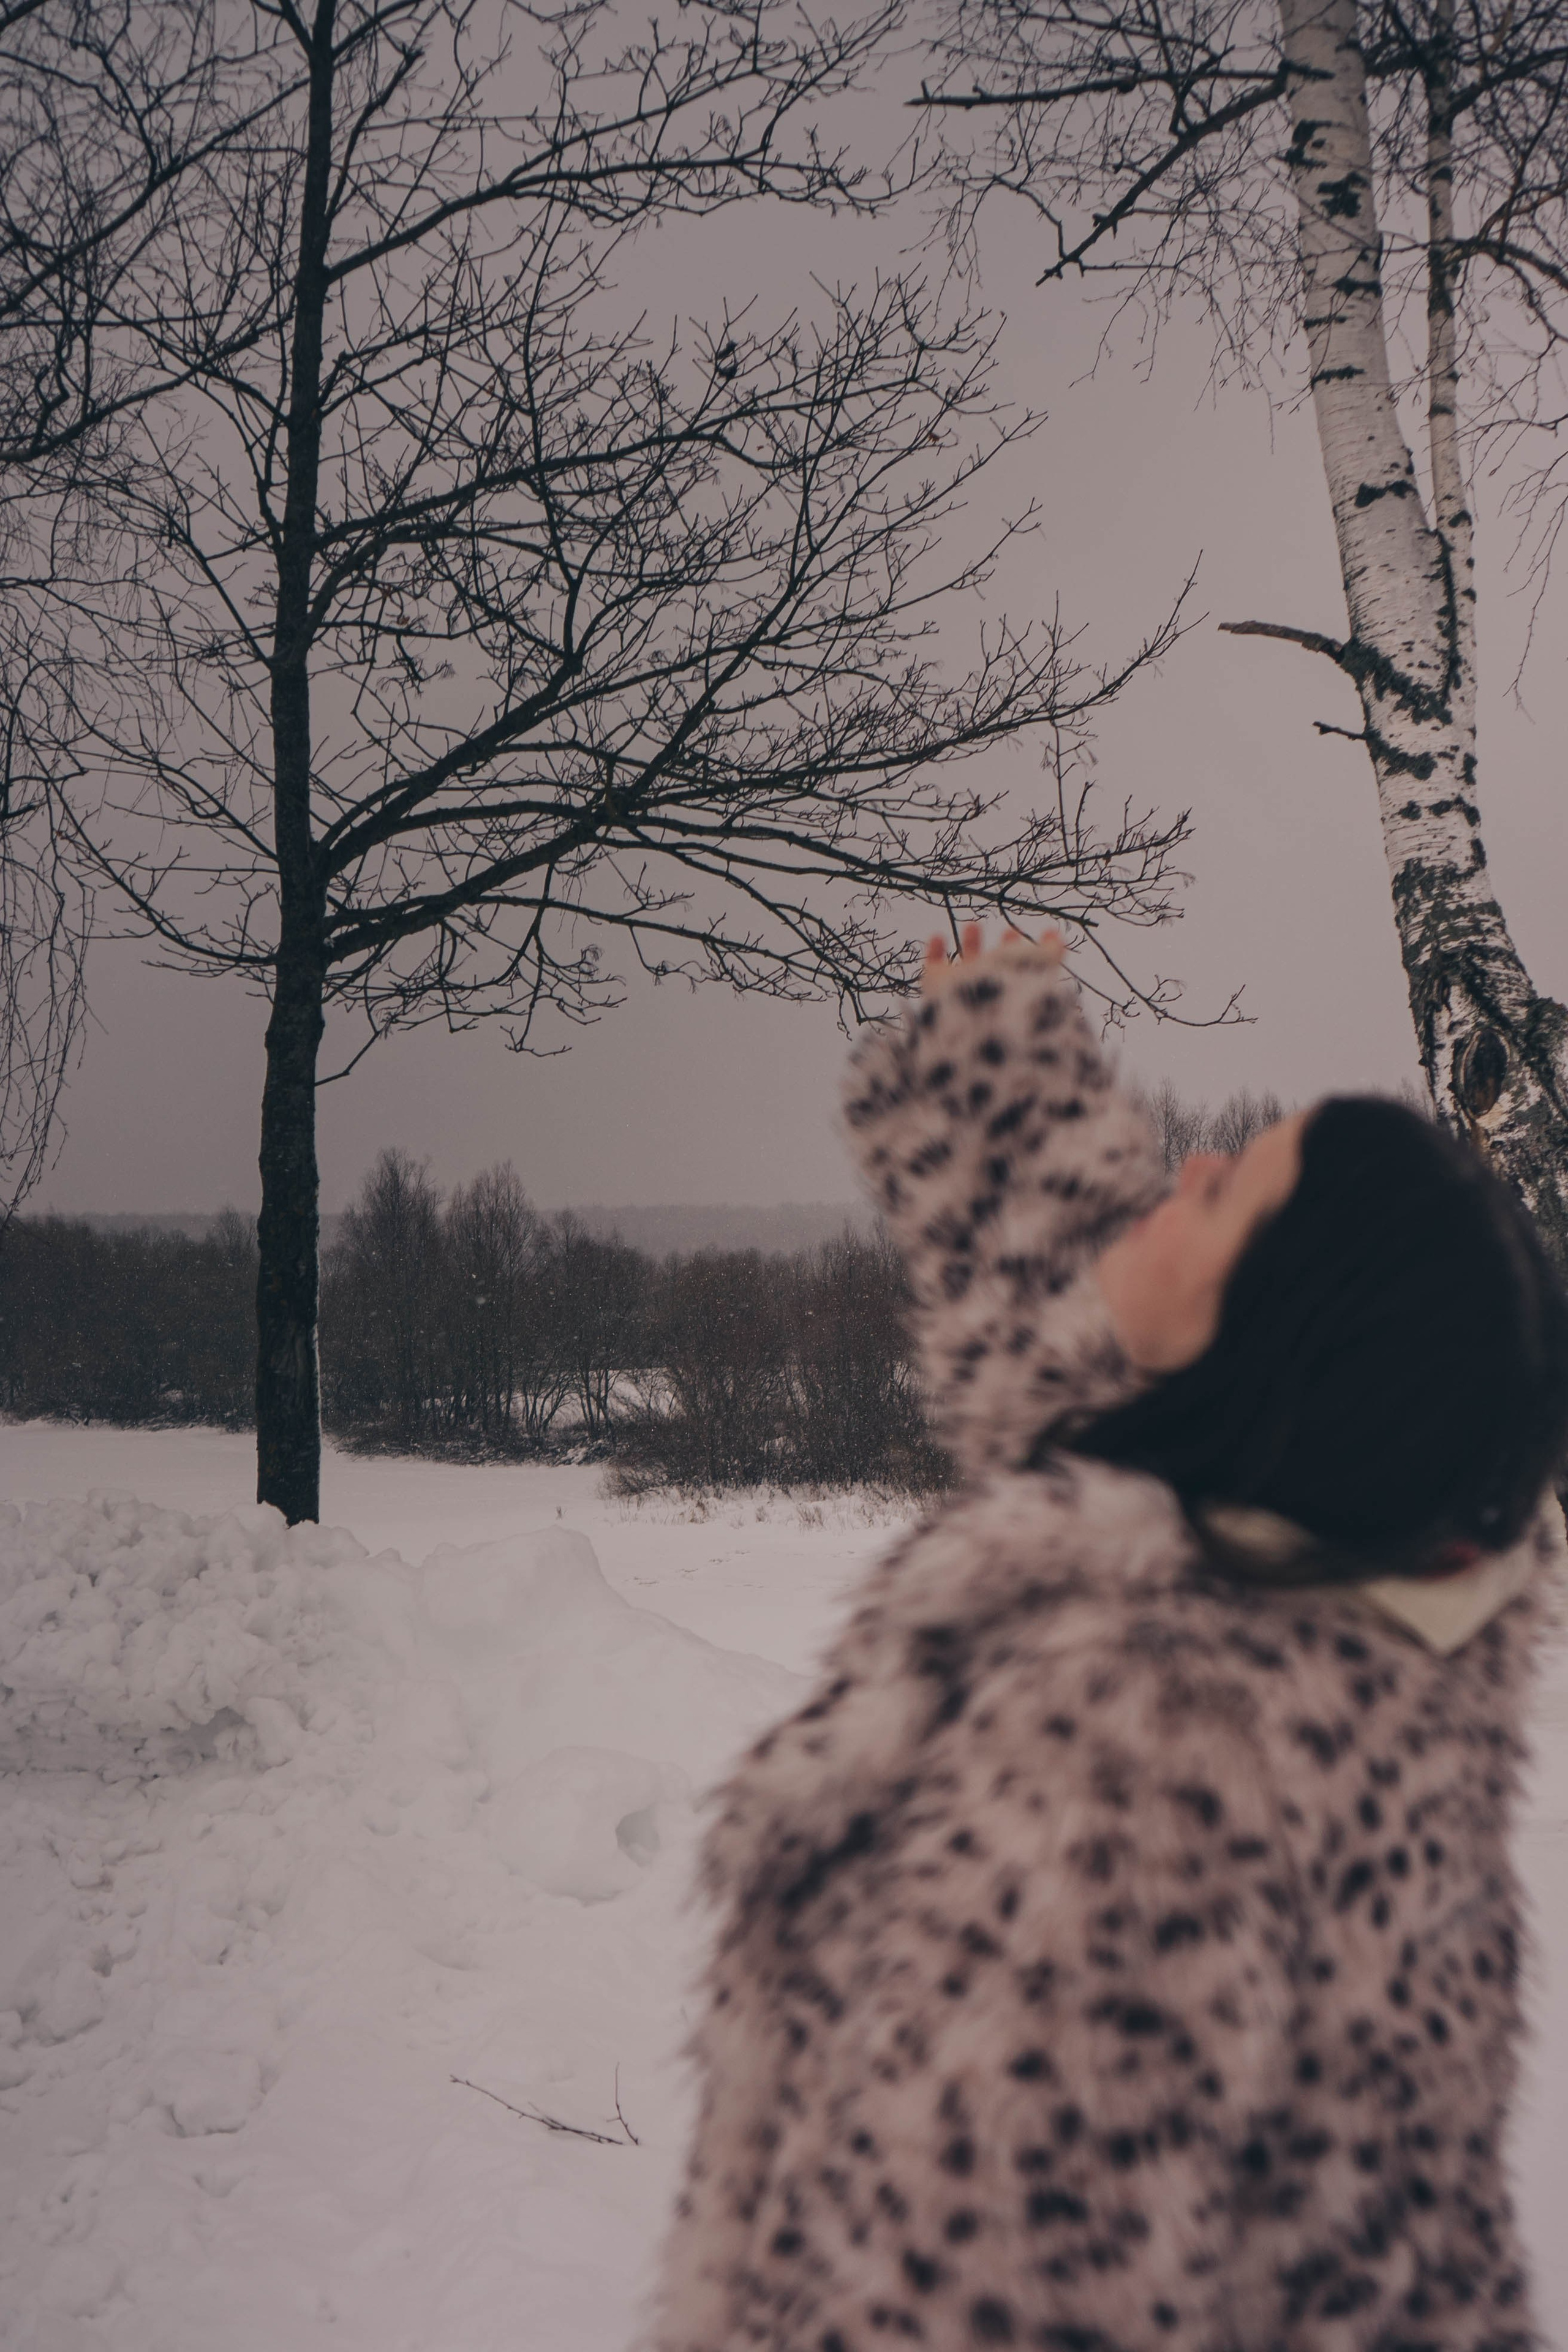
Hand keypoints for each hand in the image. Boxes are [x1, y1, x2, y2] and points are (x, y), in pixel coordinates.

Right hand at [921, 921, 1067, 992]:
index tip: (1030, 935)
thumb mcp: (1038, 969)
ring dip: (970, 944)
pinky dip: (934, 951)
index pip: (1021, 971)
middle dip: (1003, 948)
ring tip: (973, 925)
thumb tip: (1057, 936)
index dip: (1025, 952)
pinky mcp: (936, 987)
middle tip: (1008, 932)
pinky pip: (933, 967)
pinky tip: (937, 936)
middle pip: (996, 970)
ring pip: (966, 967)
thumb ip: (1050, 953)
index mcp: (1012, 992)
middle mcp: (988, 993)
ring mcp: (962, 991)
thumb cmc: (1010, 993)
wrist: (974, 1017)